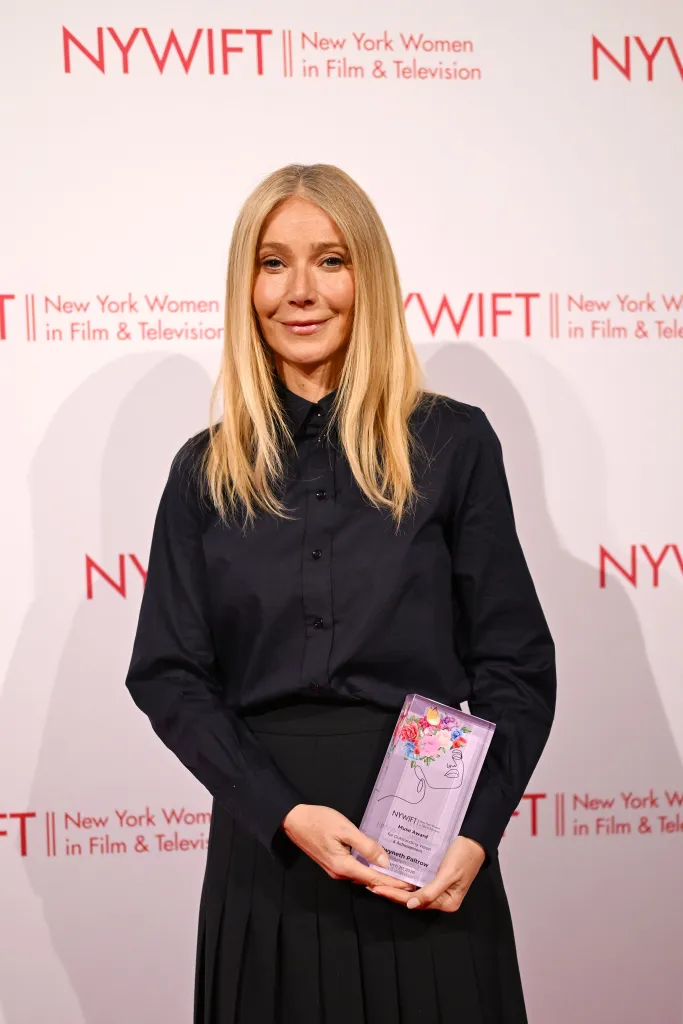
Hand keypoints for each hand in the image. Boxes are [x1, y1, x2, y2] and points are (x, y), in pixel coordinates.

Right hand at [281, 803, 415, 890]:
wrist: (294, 819)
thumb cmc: (319, 821)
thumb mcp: (345, 829)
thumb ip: (366, 846)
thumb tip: (385, 862)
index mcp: (344, 866)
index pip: (375, 879)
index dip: (395, 881)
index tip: (412, 883)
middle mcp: (340, 873)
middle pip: (370, 880)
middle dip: (391, 880)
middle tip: (411, 877)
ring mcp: (335, 870)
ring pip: (363, 876)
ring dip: (380, 875)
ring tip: (399, 870)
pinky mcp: (333, 863)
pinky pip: (356, 870)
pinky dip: (369, 868)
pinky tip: (378, 862)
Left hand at [367, 835, 485, 910]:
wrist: (475, 838)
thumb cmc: (463, 855)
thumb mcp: (448, 874)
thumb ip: (430, 892)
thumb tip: (410, 905)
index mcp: (447, 902)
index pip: (415, 902)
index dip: (395, 896)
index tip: (377, 889)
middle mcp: (442, 898)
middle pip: (412, 898)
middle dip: (392, 892)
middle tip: (372, 886)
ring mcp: (439, 887)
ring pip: (413, 890)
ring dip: (396, 886)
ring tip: (378, 881)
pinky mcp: (436, 877)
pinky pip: (418, 881)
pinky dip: (405, 879)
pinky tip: (393, 874)